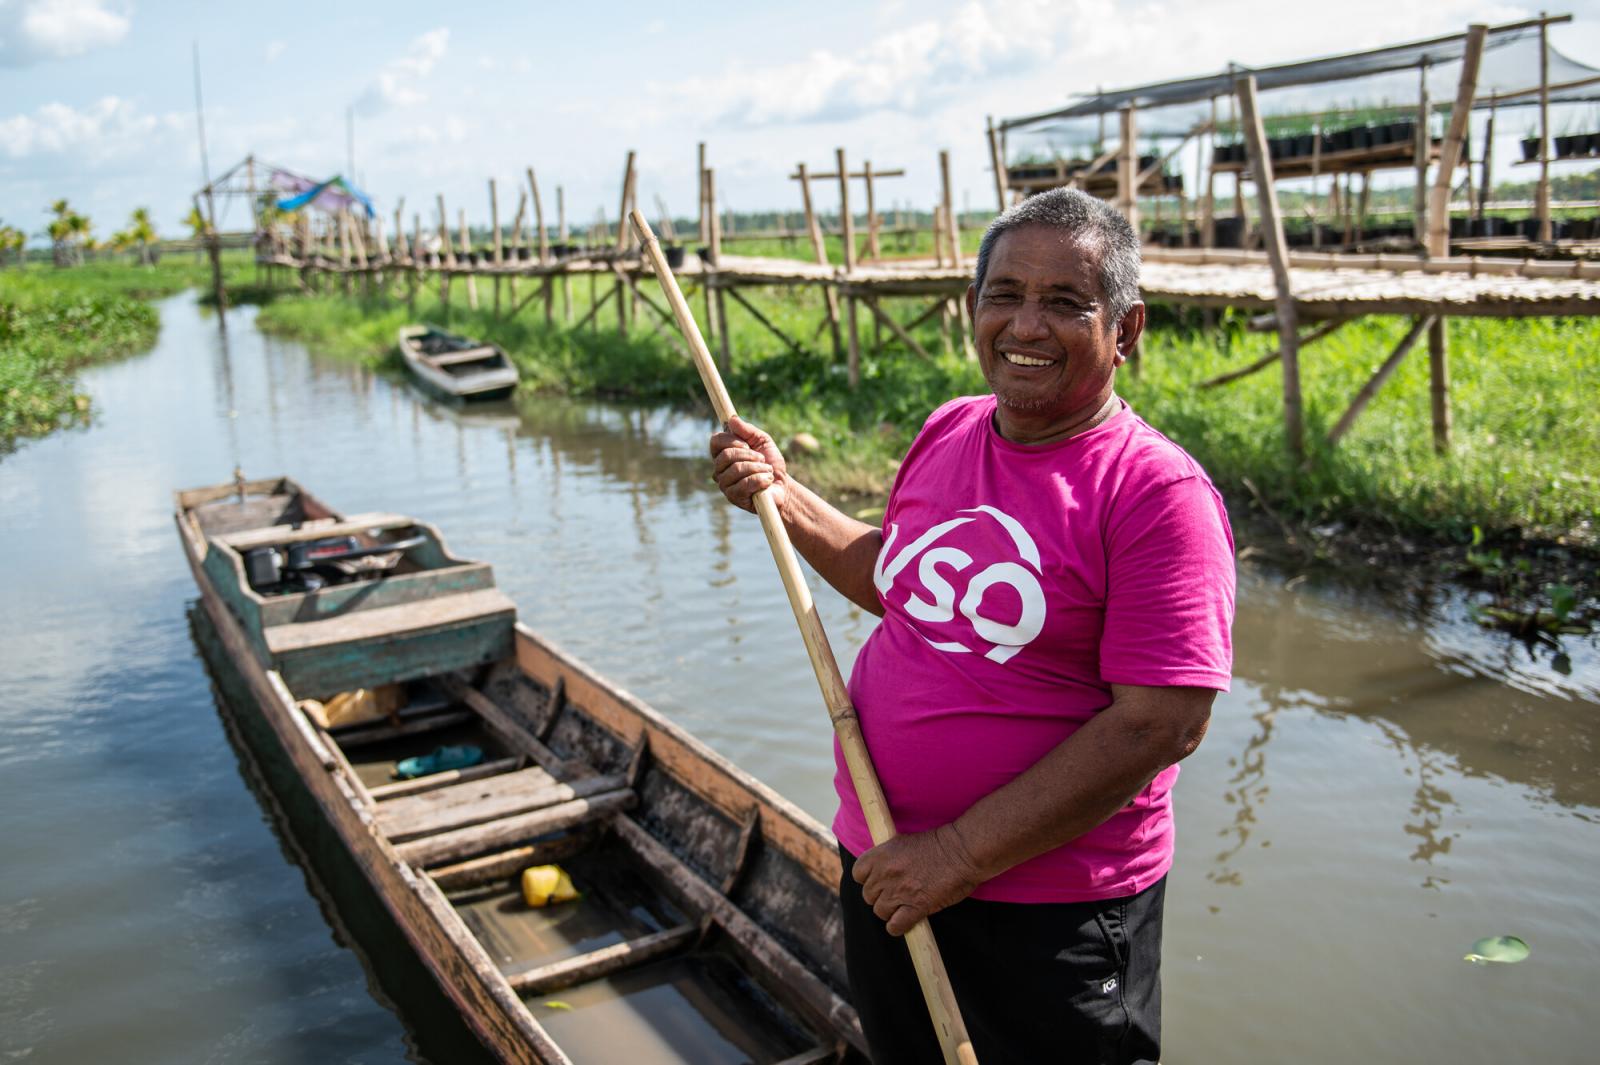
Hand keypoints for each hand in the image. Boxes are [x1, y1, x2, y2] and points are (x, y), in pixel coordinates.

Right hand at [709, 414, 787, 513]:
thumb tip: (732, 419)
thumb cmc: (770, 462)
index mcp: (722, 454)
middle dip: (749, 455)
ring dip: (758, 468)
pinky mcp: (734, 497)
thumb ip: (748, 430)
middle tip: (762, 459)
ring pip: (736, 469)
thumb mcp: (762, 441)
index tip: (747, 444)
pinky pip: (745, 484)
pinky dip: (761, 479)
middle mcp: (719, 470)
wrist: (782, 485)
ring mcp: (725, 485)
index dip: (732, 440)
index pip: (715, 441)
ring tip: (767, 471)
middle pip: (726, 455)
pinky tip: (767, 481)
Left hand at [852, 824, 983, 936]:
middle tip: (896, 893)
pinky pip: (895, 926)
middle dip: (880, 896)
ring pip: (880, 912)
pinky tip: (908, 920)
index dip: (867, 879)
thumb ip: (888, 857)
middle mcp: (885, 873)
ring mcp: (899, 892)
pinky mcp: (915, 907)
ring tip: (904, 906)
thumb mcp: (904, 842)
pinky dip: (899, 927)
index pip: (858, 874)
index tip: (879, 880)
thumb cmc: (939, 844)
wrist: (962, 850)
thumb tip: (880, 872)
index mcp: (881, 855)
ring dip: (891, 911)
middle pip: (868, 895)